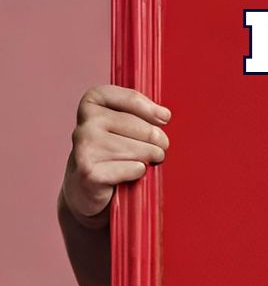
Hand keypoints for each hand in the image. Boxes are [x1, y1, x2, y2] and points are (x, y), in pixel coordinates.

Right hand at [61, 85, 170, 227]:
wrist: (85, 186)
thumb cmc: (110, 150)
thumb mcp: (122, 123)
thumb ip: (141, 112)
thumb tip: (164, 115)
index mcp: (91, 102)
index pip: (131, 98)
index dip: (152, 109)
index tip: (165, 118)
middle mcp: (84, 123)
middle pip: (140, 127)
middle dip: (158, 139)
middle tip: (160, 147)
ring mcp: (84, 148)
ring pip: (140, 149)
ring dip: (151, 156)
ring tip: (149, 160)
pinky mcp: (89, 173)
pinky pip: (134, 168)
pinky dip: (139, 172)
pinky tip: (132, 173)